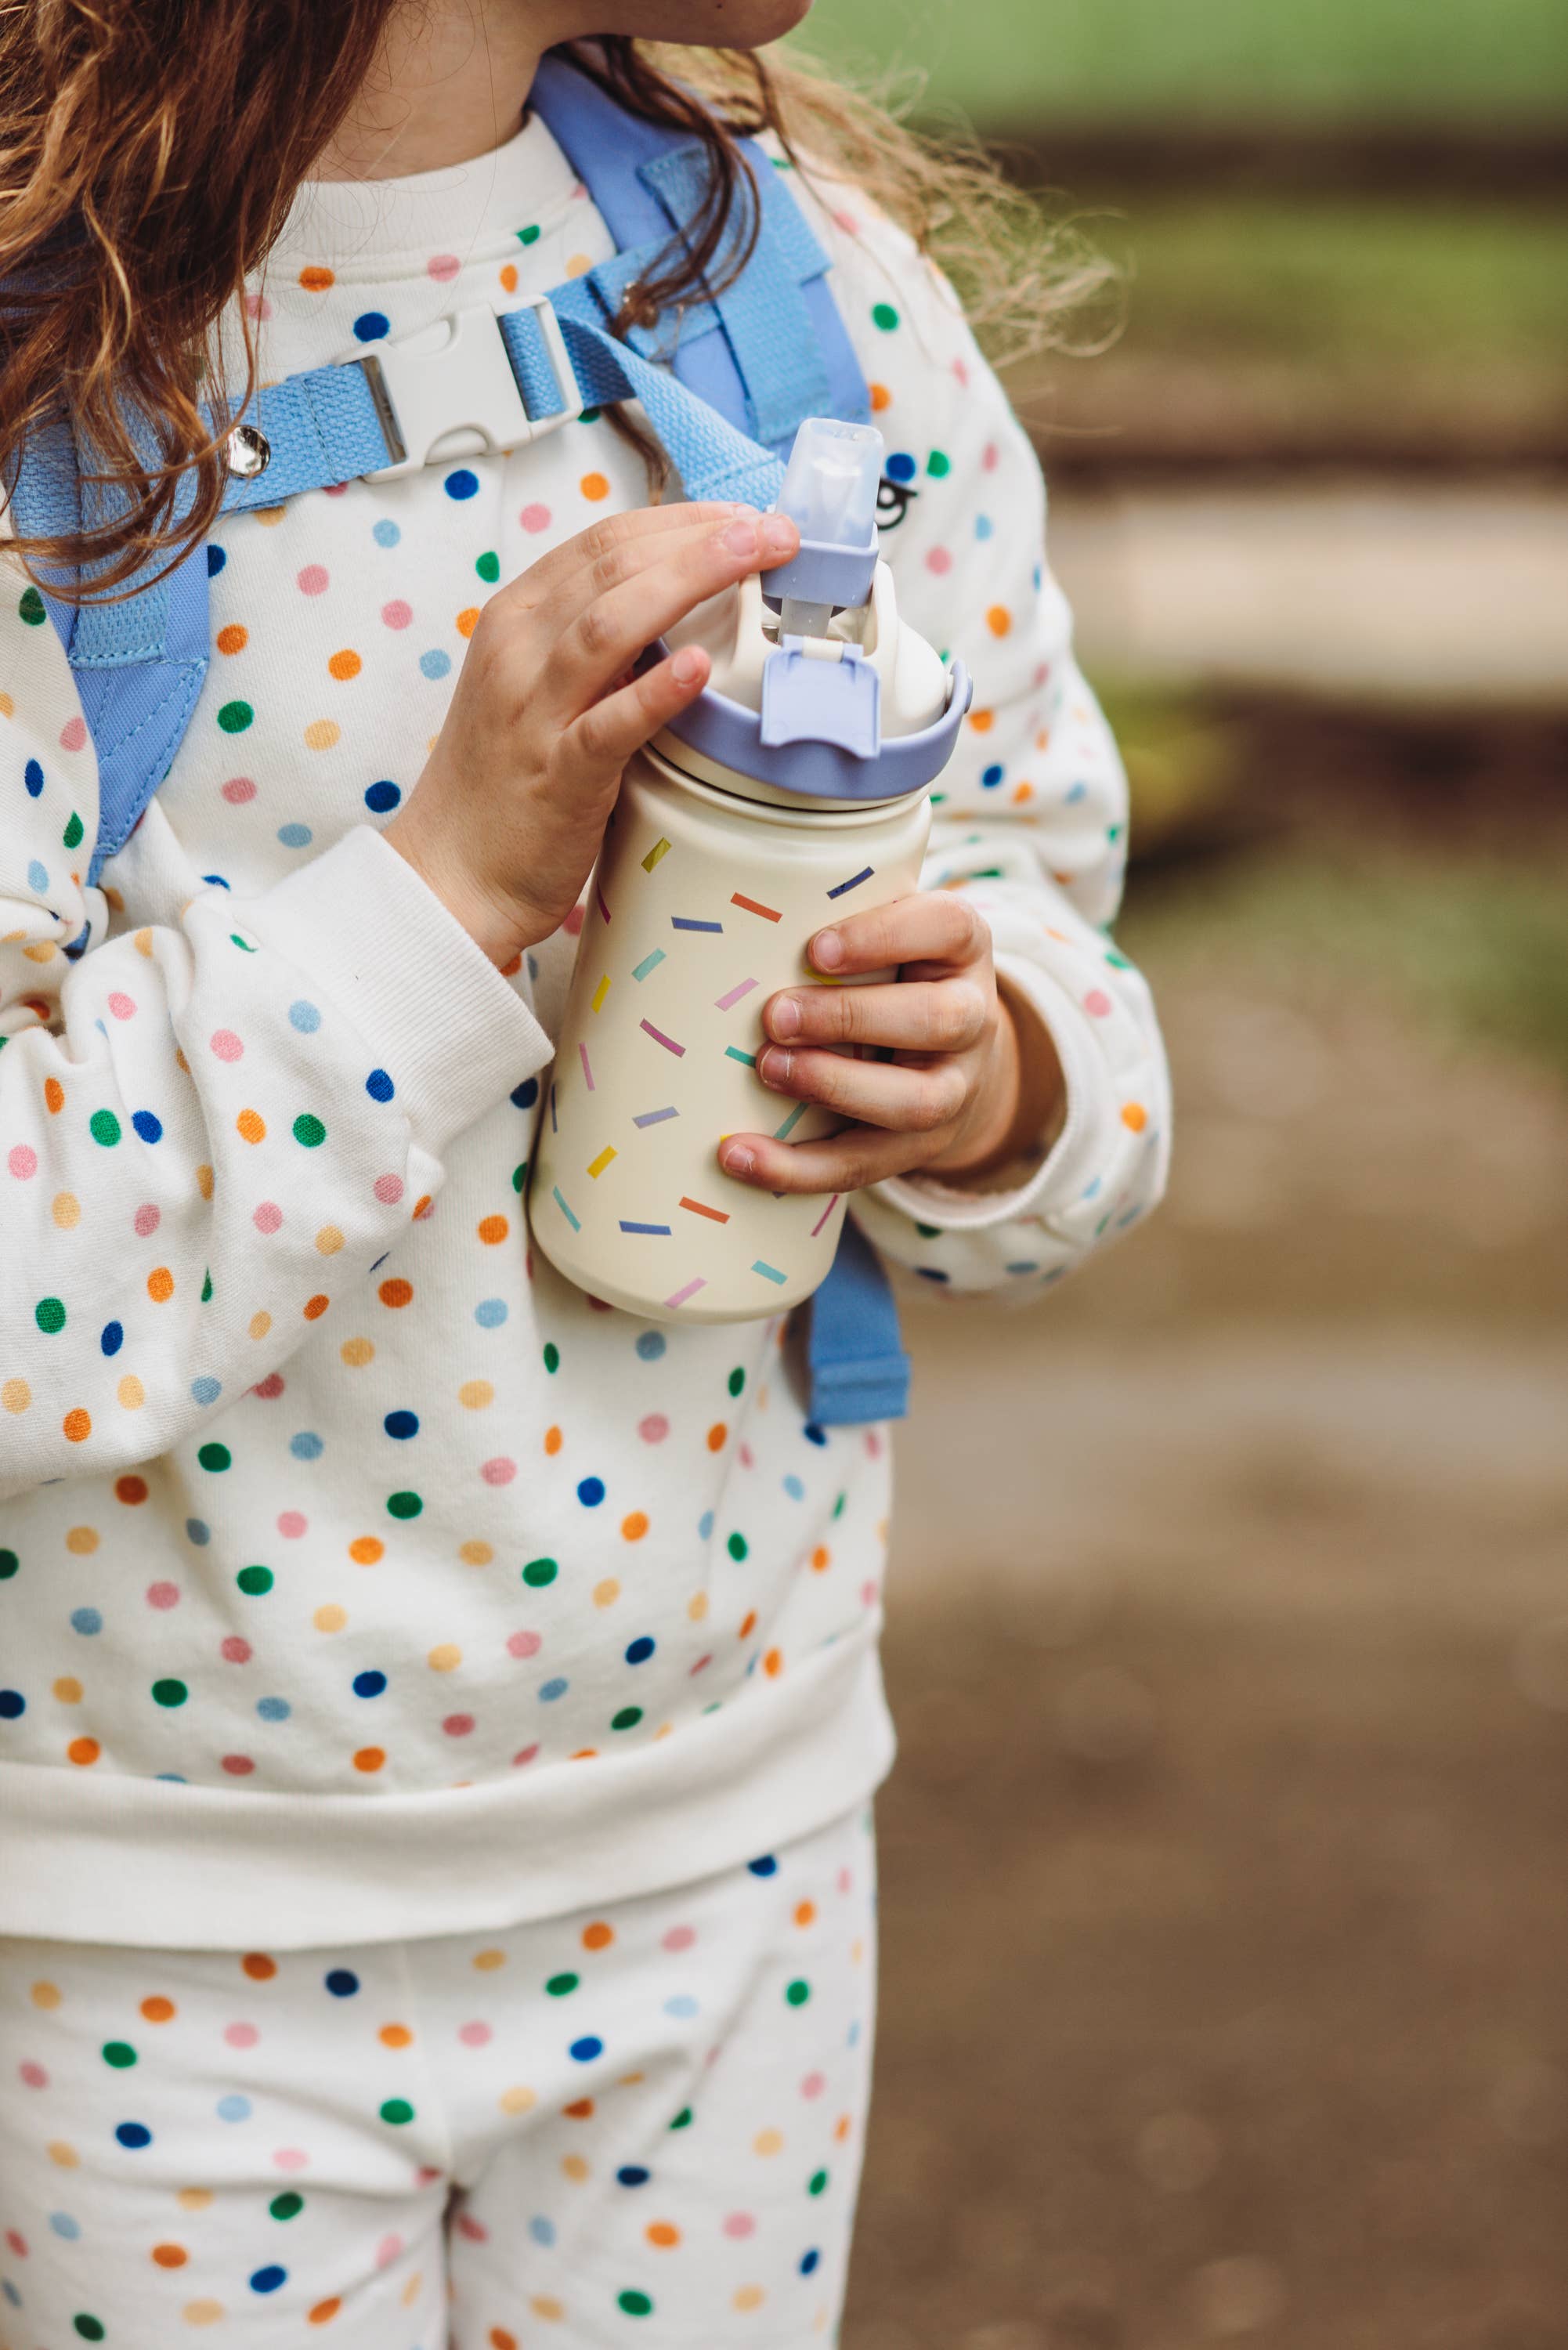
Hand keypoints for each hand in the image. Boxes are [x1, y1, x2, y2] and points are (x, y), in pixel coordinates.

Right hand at [385, 501, 799, 966]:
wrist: (451, 873)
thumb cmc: (505, 782)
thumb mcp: (539, 687)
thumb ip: (595, 643)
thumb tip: (679, 607)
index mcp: (516, 618)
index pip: (604, 542)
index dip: (681, 521)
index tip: (742, 518)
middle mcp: (519, 650)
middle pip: (614, 566)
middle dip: (701, 537)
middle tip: (774, 530)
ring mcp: (534, 710)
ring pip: (610, 623)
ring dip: (689, 581)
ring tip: (753, 561)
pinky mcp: (557, 773)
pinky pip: (610, 722)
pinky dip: (657, 690)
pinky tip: (699, 665)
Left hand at [718, 893, 1063, 1194]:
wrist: (953, 1056)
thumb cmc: (893, 973)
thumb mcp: (888, 933)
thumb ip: (833, 911)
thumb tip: (712, 901)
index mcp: (963, 948)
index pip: (948, 928)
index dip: (883, 938)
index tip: (815, 948)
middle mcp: (973, 1016)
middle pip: (937, 1020)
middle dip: (850, 1019)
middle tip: (774, 1015)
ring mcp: (956, 1089)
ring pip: (915, 1101)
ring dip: (834, 1087)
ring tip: (768, 1070)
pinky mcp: (922, 1147)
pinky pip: (865, 1165)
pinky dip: (798, 1167)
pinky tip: (740, 1156)